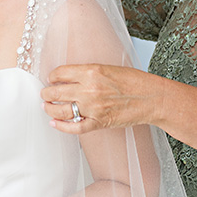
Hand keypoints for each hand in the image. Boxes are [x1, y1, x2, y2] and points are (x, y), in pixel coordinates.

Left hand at [42, 64, 158, 133]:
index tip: (51, 79)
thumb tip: (67, 77)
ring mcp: (93, 108)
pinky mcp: (99, 123)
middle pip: (56, 92)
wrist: (151, 98)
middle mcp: (90, 89)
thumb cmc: (133, 80)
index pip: (60, 73)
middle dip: (47, 93)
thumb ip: (87, 72)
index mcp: (92, 71)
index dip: (52, 76)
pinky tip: (54, 123)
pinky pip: (74, 127)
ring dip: (49, 109)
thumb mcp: (108, 68)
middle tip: (45, 93)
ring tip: (47, 107)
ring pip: (60, 111)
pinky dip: (61, 127)